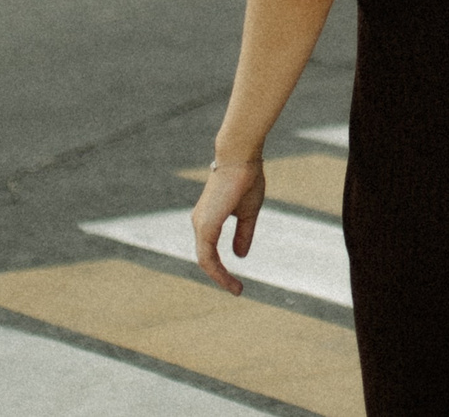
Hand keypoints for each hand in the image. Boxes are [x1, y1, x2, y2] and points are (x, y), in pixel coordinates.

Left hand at [191, 158, 266, 294]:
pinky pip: (208, 258)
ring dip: (220, 278)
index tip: (237, 281)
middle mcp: (200, 223)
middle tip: (236, 290)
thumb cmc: (245, 179)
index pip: (210, 251)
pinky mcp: (205, 226)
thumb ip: (243, 234)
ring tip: (236, 290)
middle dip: (220, 277)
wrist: (240, 159)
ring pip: (205, 261)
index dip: (221, 268)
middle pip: (206, 259)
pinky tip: (229, 280)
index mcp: (208, 219)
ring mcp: (201, 225)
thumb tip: (240, 256)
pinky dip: (217, 272)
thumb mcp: (248, 212)